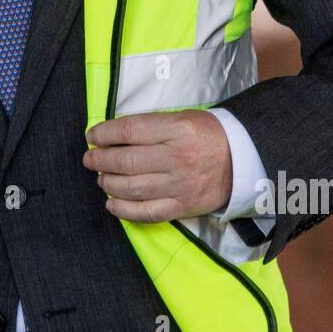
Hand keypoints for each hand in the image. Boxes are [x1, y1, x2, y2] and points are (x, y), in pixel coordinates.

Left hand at [82, 110, 231, 223]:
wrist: (242, 160)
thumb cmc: (206, 135)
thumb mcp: (181, 118)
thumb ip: (149, 126)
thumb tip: (111, 136)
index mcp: (177, 129)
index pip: (129, 130)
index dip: (103, 133)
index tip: (91, 136)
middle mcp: (177, 158)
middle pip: (126, 161)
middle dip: (100, 160)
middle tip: (90, 159)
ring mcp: (179, 185)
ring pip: (131, 188)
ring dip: (108, 183)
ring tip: (101, 178)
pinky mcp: (182, 207)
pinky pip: (146, 212)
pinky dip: (123, 210)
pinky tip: (111, 203)